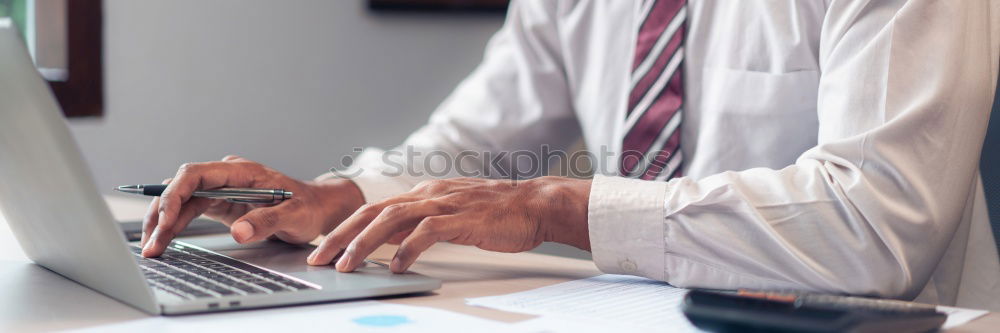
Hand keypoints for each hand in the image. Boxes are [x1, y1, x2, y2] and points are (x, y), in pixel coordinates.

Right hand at [140, 155, 364, 256]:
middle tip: (152, 244)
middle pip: (181, 188)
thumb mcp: (294, 215)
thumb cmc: (307, 206)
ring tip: (152, 248)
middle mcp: (225, 176)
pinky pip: (189, 211)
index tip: (166, 219)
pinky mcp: (219, 203)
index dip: (175, 195)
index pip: (196, 174)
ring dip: (162, 223)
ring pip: (180, 201)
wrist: (316, 208)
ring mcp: (220, 189)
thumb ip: (267, 220)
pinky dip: (174, 225)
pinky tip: (163, 240)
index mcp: (241, 170)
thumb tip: (239, 231)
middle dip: (161, 214)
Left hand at [306, 176, 591, 272]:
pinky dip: (407, 249)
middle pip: (372, 211)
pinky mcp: (462, 218)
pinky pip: (427, 232)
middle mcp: (428, 194)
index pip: (373, 209)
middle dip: (340, 236)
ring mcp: (444, 204)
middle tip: (319, 259)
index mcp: (423, 193)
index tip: (323, 249)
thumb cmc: (498, 214)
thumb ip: (420, 224)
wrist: (536, 204)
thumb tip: (390, 243)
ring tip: (348, 265)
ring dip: (364, 244)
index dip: (344, 229)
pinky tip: (396, 266)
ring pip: (391, 219)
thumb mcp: (451, 217)